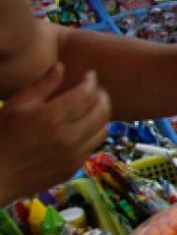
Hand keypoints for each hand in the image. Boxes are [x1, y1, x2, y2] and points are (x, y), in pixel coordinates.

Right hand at [0, 63, 109, 205]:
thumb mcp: (16, 106)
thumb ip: (42, 85)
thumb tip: (61, 66)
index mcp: (51, 117)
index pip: (86, 93)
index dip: (91, 81)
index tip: (89, 75)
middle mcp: (67, 137)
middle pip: (101, 109)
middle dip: (101, 95)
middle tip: (95, 89)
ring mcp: (73, 154)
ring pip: (103, 128)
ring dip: (102, 114)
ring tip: (92, 107)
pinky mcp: (73, 167)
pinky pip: (94, 145)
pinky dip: (94, 132)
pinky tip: (84, 126)